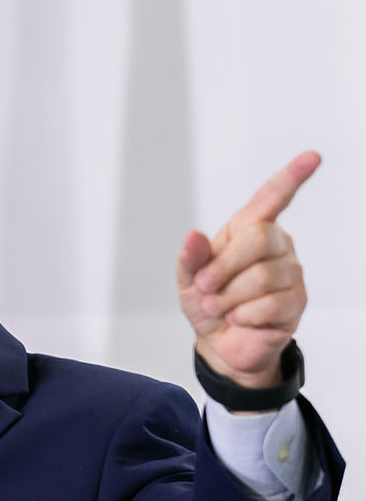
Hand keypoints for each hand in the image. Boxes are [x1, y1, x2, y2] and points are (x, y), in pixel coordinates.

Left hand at [177, 151, 318, 388]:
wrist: (220, 343)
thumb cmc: (207, 303)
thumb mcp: (188, 280)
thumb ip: (190, 258)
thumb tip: (193, 236)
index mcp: (249, 231)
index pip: (272, 199)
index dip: (291, 177)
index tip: (312, 157)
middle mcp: (277, 247)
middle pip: (259, 238)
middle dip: (223, 267)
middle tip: (206, 287)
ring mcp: (291, 274)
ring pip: (262, 276)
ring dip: (228, 298)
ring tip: (221, 307)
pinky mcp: (296, 302)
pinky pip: (269, 304)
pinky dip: (243, 316)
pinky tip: (240, 319)